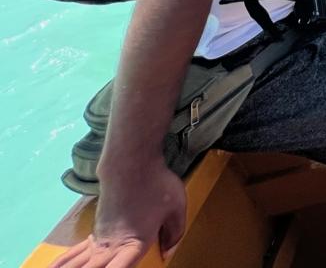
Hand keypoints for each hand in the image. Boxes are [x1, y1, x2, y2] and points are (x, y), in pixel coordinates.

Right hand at [52, 160, 186, 267]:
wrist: (130, 162)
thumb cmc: (156, 183)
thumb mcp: (176, 207)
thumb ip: (174, 233)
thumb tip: (167, 253)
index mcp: (134, 243)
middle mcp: (112, 244)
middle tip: (94, 266)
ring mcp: (99, 237)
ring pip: (79, 262)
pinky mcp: (94, 228)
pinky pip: (76, 252)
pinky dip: (65, 261)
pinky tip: (55, 266)